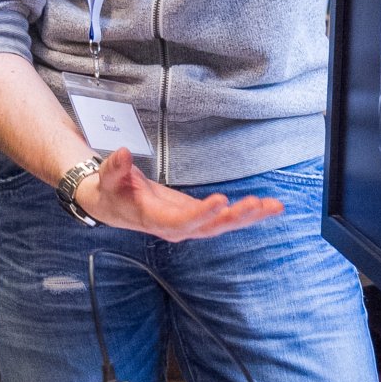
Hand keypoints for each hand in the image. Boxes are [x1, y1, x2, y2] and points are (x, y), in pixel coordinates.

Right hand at [76, 147, 282, 241]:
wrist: (113, 204)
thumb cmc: (112, 191)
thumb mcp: (107, 179)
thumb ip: (114, 168)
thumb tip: (122, 153)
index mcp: (155, 220)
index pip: (181, 222)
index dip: (202, 214)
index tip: (221, 201)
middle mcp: (176, 228)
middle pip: (209, 227)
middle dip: (234, 217)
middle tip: (256, 204)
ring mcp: (189, 224)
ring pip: (222, 225)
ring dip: (248, 217)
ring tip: (273, 206)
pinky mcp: (198, 217)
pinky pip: (225, 218)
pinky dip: (247, 213)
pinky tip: (268, 206)